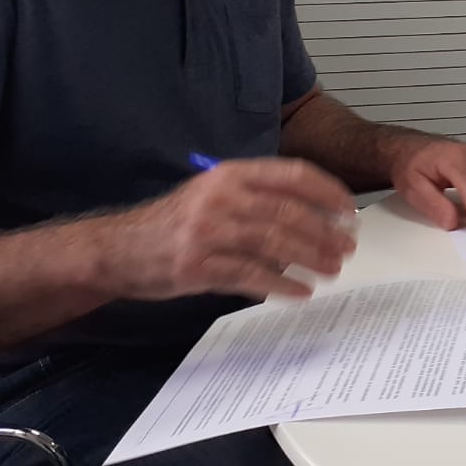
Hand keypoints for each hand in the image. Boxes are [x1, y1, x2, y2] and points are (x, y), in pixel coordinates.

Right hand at [105, 158, 356, 302]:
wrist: (116, 249)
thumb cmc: (174, 222)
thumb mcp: (213, 193)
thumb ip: (257, 197)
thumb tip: (315, 216)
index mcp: (230, 173)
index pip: (292, 174)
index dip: (327, 192)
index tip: (349, 211)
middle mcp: (220, 197)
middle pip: (289, 212)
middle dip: (325, 232)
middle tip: (347, 248)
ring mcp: (207, 232)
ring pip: (274, 243)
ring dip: (310, 258)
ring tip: (332, 270)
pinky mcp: (196, 267)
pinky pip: (251, 276)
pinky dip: (281, 285)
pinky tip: (300, 292)